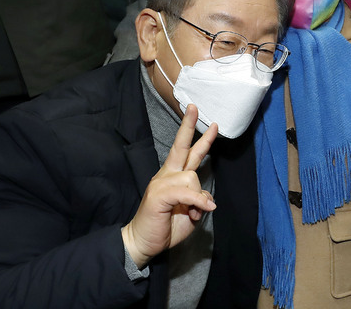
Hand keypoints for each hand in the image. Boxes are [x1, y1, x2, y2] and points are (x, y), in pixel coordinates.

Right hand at [121, 104, 216, 268]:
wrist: (143, 243)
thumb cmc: (166, 227)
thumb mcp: (191, 213)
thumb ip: (200, 201)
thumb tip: (207, 199)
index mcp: (173, 176)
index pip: (187, 151)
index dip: (197, 136)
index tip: (207, 121)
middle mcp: (167, 175)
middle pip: (181, 146)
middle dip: (188, 125)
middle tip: (193, 107)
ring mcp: (161, 183)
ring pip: (192, 176)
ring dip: (198, 197)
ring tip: (191, 213)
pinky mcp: (159, 195)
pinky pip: (186, 191)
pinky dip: (196, 201)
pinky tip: (197, 211)